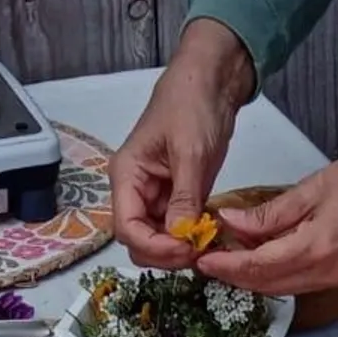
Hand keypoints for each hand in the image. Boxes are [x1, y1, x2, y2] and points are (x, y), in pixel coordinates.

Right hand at [109, 20, 253, 268]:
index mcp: (127, 176)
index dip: (154, 247)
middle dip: (165, 254)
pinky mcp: (177, 197)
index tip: (186, 249)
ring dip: (179, 250)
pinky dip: (190, 238)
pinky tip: (209, 235)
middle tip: (199, 251)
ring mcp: (156, 196)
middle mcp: (135, 191)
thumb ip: (184, 197)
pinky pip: (176, 230)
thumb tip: (180, 237)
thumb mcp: (190, 152)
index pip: (126, 229)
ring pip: (158, 241)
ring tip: (206, 243)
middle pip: (139, 242)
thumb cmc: (192, 105)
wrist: (210, 82)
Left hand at [202, 131, 337, 295]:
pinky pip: (296, 281)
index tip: (203, 258)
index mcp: (316, 248)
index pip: (259, 267)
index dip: (227, 265)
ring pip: (280, 287)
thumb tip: (230, 223)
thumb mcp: (310, 188)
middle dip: (233, 275)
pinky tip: (258, 256)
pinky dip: (272, 273)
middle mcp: (325, 273)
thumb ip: (269, 214)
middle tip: (207, 259)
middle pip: (266, 284)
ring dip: (251, 276)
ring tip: (226, 257)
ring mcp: (334, 278)